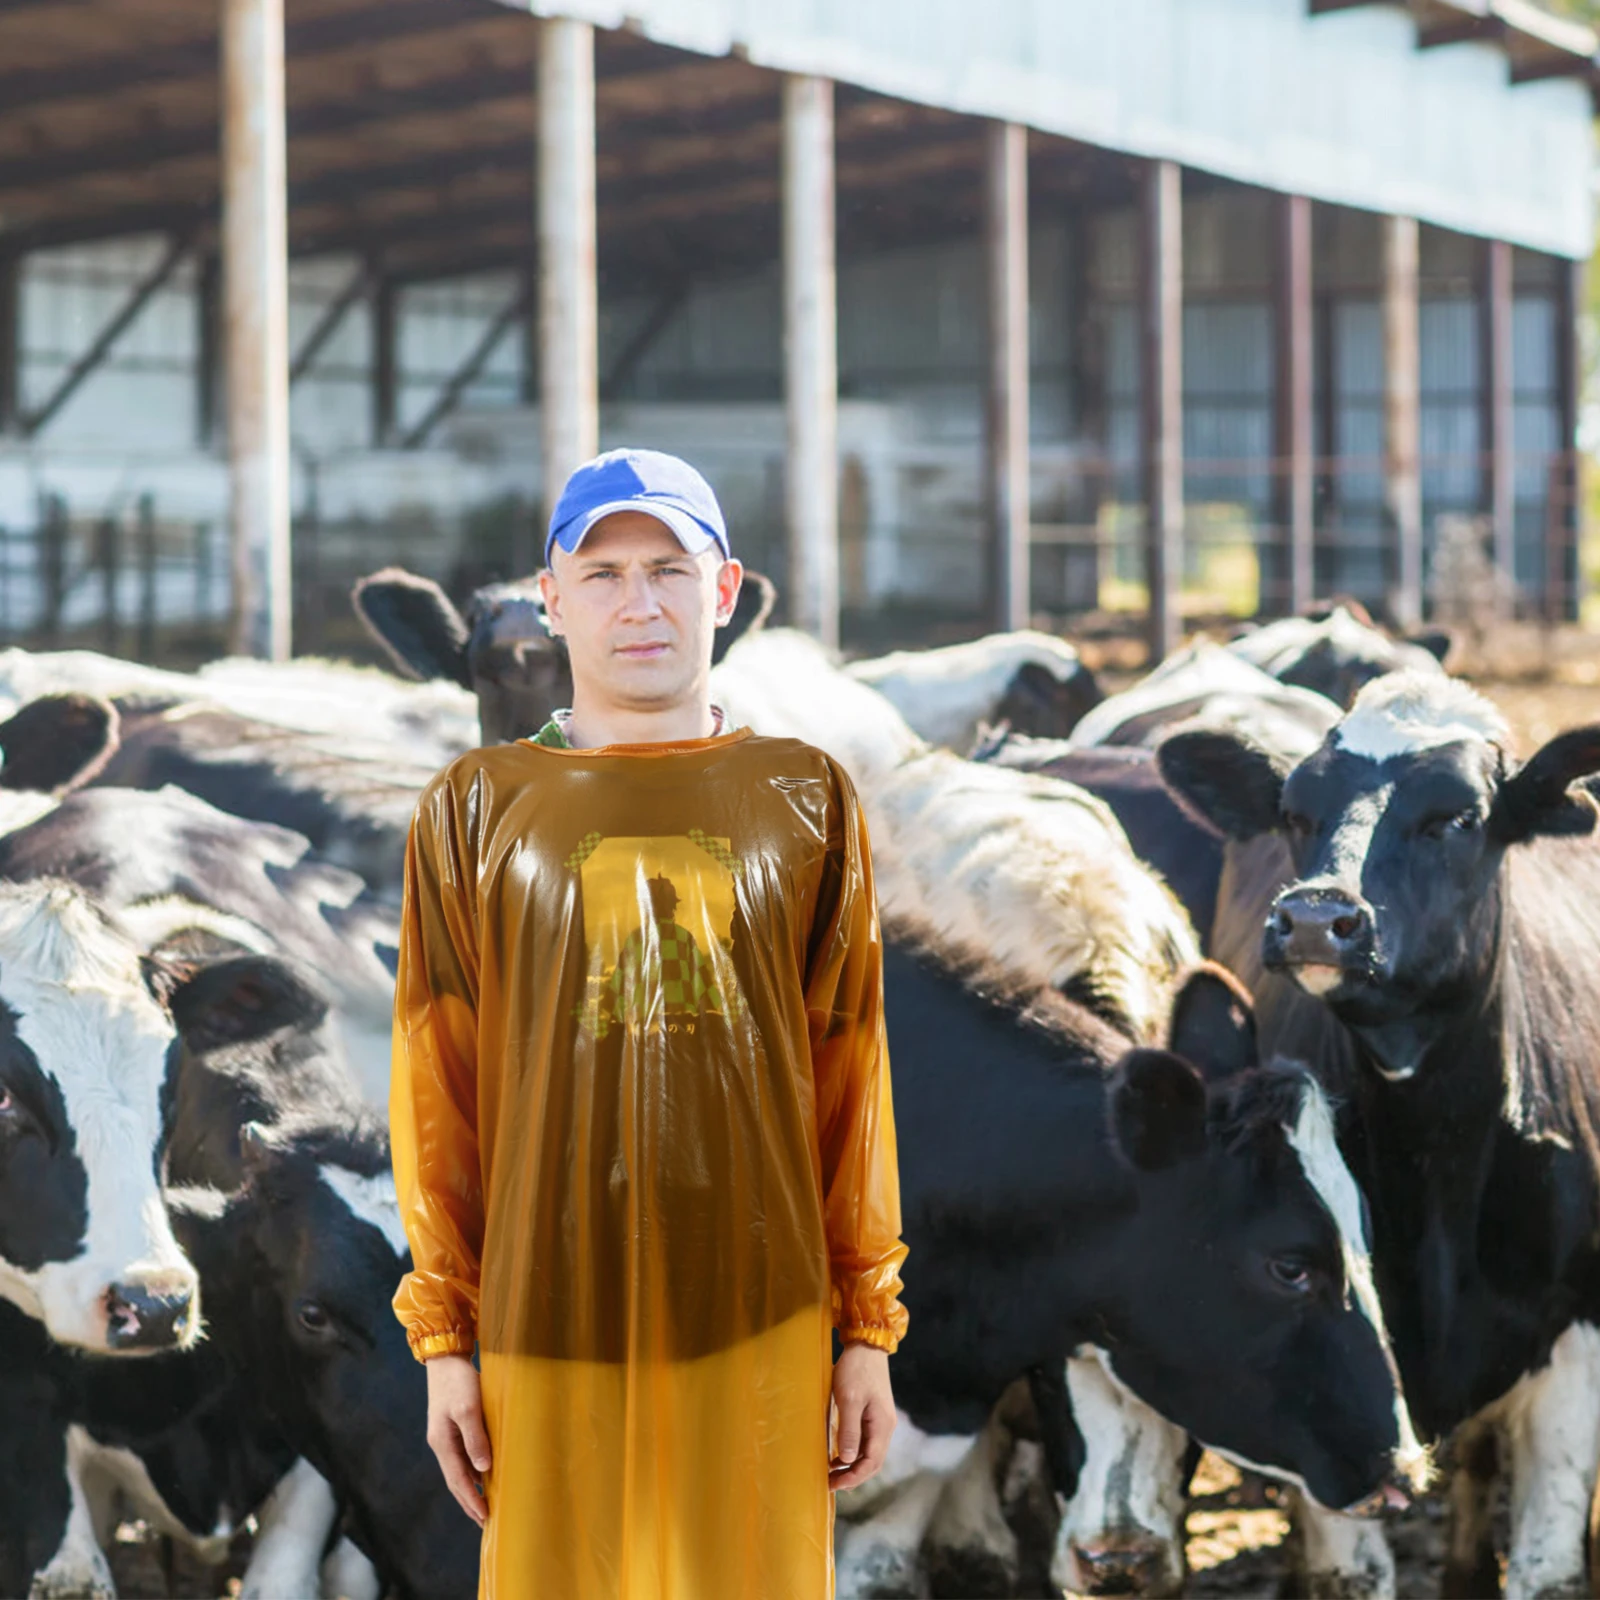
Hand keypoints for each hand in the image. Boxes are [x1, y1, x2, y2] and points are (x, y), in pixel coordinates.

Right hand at [425, 1354, 491, 1525]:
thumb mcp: (469, 1408)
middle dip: (468, 1501)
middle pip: (455, 1480)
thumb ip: (475, 1438)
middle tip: (484, 1521)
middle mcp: (440, 1443)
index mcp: (442, 1443)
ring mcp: (444, 1435)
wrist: (446, 1356)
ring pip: (458, 1470)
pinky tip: (481, 1473)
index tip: (484, 1517)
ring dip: (469, 1488)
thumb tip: (483, 1469)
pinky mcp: (451, 1426)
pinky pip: (461, 1456)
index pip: (458, 1480)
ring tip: (483, 1504)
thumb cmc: (458, 1380)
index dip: (472, 1500)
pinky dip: (470, 1470)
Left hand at [829, 1342, 894, 1491]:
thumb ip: (849, 1430)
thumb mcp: (849, 1400)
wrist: (866, 1344)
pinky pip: (866, 1442)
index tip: (833, 1485)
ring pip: (869, 1453)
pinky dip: (853, 1453)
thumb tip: (849, 1460)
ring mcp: (881, 1421)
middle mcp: (886, 1427)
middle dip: (853, 1476)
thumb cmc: (856, 1370)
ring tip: (832, 1473)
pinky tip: (838, 1454)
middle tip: (830, 1483)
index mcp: (882, 1425)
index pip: (871, 1463)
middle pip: (873, 1462)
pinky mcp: (874, 1414)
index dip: (853, 1478)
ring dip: (852, 1466)